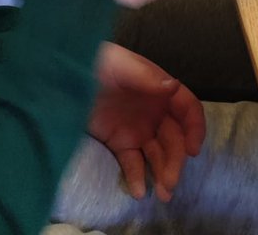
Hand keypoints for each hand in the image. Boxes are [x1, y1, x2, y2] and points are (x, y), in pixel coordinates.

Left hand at [88, 44, 204, 201]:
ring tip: (161, 194)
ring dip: (163, 173)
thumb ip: (146, 77)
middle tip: (170, 182)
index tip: (193, 150)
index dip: (195, 128)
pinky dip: (137, 178)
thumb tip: (174, 87)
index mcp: (159, 90)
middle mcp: (153, 112)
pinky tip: (138, 192)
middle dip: (176, 161)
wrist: (62, 77)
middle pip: (174, 139)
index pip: (187, 109)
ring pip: (157, 154)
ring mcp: (137, 129)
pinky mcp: (118, 143)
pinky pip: (132, 163)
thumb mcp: (120, 66)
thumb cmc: (96, 64)